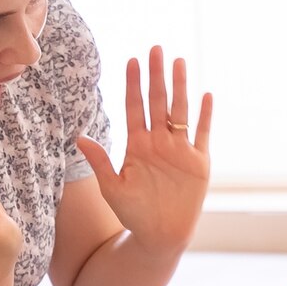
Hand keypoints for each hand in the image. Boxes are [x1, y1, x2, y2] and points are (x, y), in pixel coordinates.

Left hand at [76, 46, 212, 253]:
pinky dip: (205, 116)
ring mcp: (180, 151)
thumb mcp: (113, 188)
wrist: (160, 236)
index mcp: (137, 145)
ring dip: (180, 87)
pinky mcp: (198, 163)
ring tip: (179, 62)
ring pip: (180, 111)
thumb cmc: (134, 214)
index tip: (131, 60)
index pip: (134, 107)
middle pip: (157, 102)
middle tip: (155, 48)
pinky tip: (206, 96)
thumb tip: (80, 138)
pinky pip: (202, 134)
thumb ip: (100, 162)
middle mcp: (159, 143)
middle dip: (156, 75)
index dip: (133, 84)